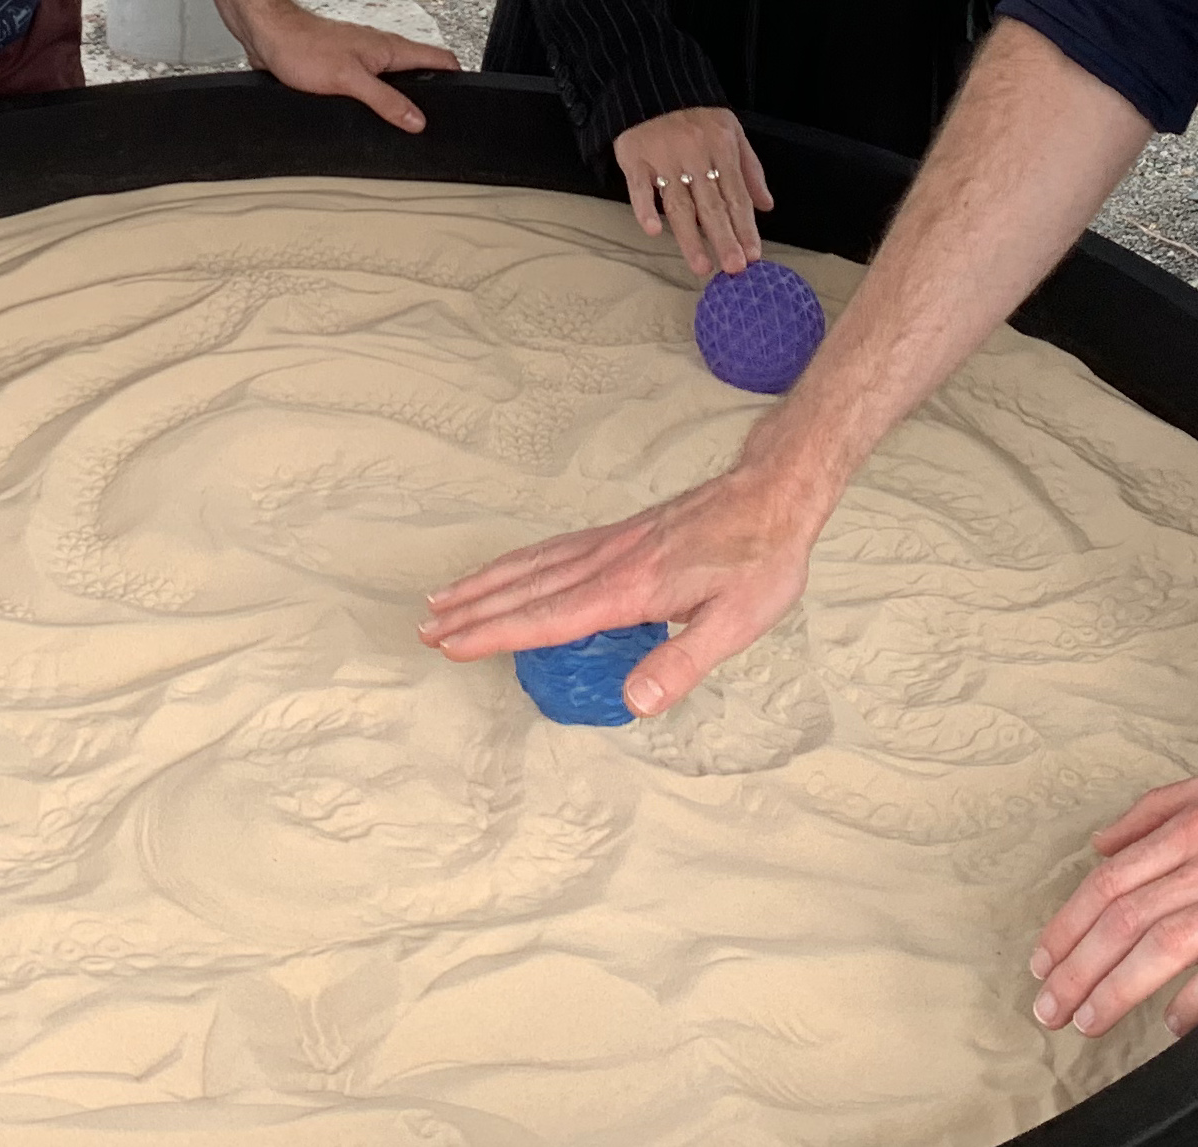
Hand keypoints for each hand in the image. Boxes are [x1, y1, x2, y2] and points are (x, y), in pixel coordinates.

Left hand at [240, 1, 457, 133]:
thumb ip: (386, 101)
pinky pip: (368, 86)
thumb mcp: (350, 80)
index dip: (457, 77)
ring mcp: (361, 59)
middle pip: (419, 73)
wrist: (268, 34)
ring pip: (392, 81)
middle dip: (430, 95)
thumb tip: (418, 120)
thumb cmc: (304, 48)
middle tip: (436, 121)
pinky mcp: (341, 68)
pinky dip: (375, 101)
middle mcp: (380, 52)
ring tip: (405, 125)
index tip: (465, 100)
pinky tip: (368, 117)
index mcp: (390, 49)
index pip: (439, 59)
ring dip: (400, 100)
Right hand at [418, 448, 828, 716]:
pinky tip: (507, 570)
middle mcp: (608, 561)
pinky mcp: (619, 533)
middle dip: (472, 610)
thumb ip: (682, 662)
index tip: (452, 645)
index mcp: (629, 588)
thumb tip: (635, 702)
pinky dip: (516, 562)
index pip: (548, 617)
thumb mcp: (736, 622)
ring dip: (484, 584)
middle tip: (425, 629)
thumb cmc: (760, 560)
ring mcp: (610, 543)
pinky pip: (552, 549)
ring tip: (444, 599)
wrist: (772, 494)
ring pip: (532, 564)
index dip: (496, 633)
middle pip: (525, 588)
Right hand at [611, 107, 774, 275]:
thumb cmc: (696, 115)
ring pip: (679, 203)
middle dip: (724, 238)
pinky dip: (645, 208)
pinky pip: (640, 187)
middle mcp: (695, 155)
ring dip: (690, 236)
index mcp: (721, 149)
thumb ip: (750, 170)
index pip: (736, 196)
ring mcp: (663, 158)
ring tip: (701, 265)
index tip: (753, 255)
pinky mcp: (635, 158)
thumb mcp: (732, 132)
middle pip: (711, 204)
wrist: (653, 86)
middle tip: (733, 268)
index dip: (745, 227)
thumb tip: (766, 206)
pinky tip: (653, 230)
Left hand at [1029, 758, 1197, 1039]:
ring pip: (1166, 945)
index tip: (1045, 959)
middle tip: (1049, 1005)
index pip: (1112, 880)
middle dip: (1077, 966)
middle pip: (1126, 917)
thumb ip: (1164, 809)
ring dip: (1118, 987)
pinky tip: (1175, 1025)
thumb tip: (1105, 842)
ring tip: (1089, 1019)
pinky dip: (1197, 1001)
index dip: (1069, 924)